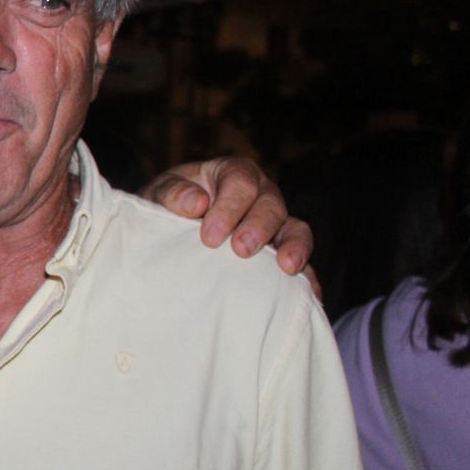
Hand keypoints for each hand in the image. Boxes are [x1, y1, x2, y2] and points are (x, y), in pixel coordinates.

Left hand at [141, 158, 317, 293]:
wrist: (167, 231)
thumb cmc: (166, 207)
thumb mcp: (159, 194)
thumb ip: (172, 194)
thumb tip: (196, 202)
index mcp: (232, 174)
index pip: (240, 182)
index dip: (229, 206)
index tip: (210, 236)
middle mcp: (259, 195)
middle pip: (270, 205)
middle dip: (258, 227)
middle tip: (240, 249)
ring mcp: (273, 225)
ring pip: (294, 229)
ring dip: (294, 247)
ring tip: (287, 267)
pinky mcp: (278, 253)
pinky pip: (300, 262)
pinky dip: (307, 277)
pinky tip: (310, 294)